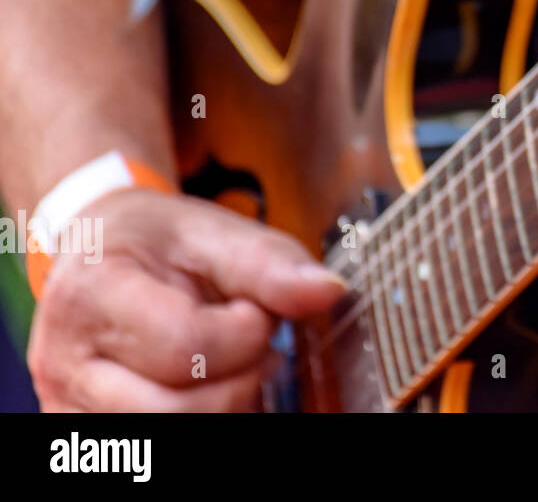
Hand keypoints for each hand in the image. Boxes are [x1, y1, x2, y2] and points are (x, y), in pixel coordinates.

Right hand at [27, 188, 345, 410]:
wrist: (99, 253)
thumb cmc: (156, 242)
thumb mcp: (212, 231)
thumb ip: (270, 263)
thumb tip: (328, 291)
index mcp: (91, 294)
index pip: (186, 347)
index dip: (245, 333)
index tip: (255, 309)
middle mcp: (65, 362)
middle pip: (176, 411)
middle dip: (241, 377)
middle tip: (252, 341)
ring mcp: (70, 406)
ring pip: (172, 436)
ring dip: (227, 403)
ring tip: (235, 363)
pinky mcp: (84, 430)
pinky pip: (157, 448)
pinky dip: (205, 417)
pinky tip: (212, 386)